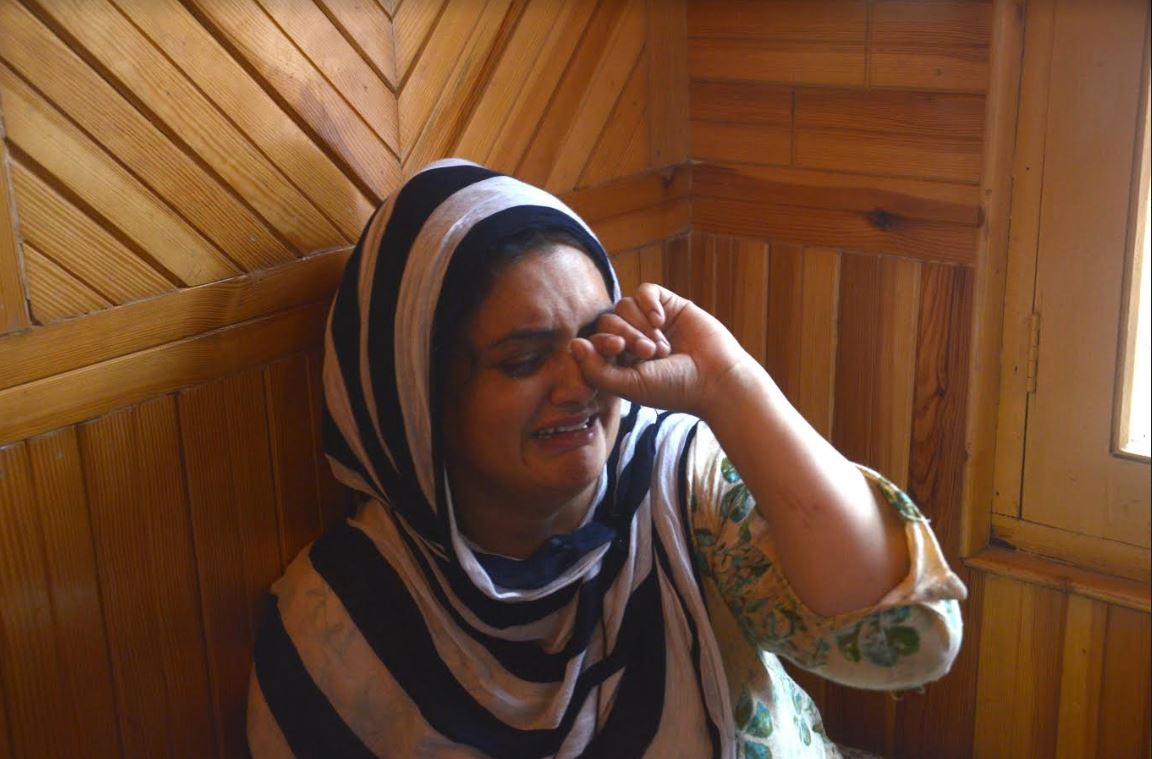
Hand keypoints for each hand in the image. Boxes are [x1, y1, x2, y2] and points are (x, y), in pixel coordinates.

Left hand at [569, 283, 754, 415]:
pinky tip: (661, 320)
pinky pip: (645, 291)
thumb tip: (573, 345)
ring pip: (624, 305)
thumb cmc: (674, 388)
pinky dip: (648, 303)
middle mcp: (632, 339)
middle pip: (608, 320)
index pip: (594, 340)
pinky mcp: (668, 305)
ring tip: (661, 346)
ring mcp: (650, 321)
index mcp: (619, 361)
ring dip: (640, 325)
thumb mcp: (629, 385)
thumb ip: (596, 370)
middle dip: (626, 335)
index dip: (601, 341)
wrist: (716, 379)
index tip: (619, 350)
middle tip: (649, 353)